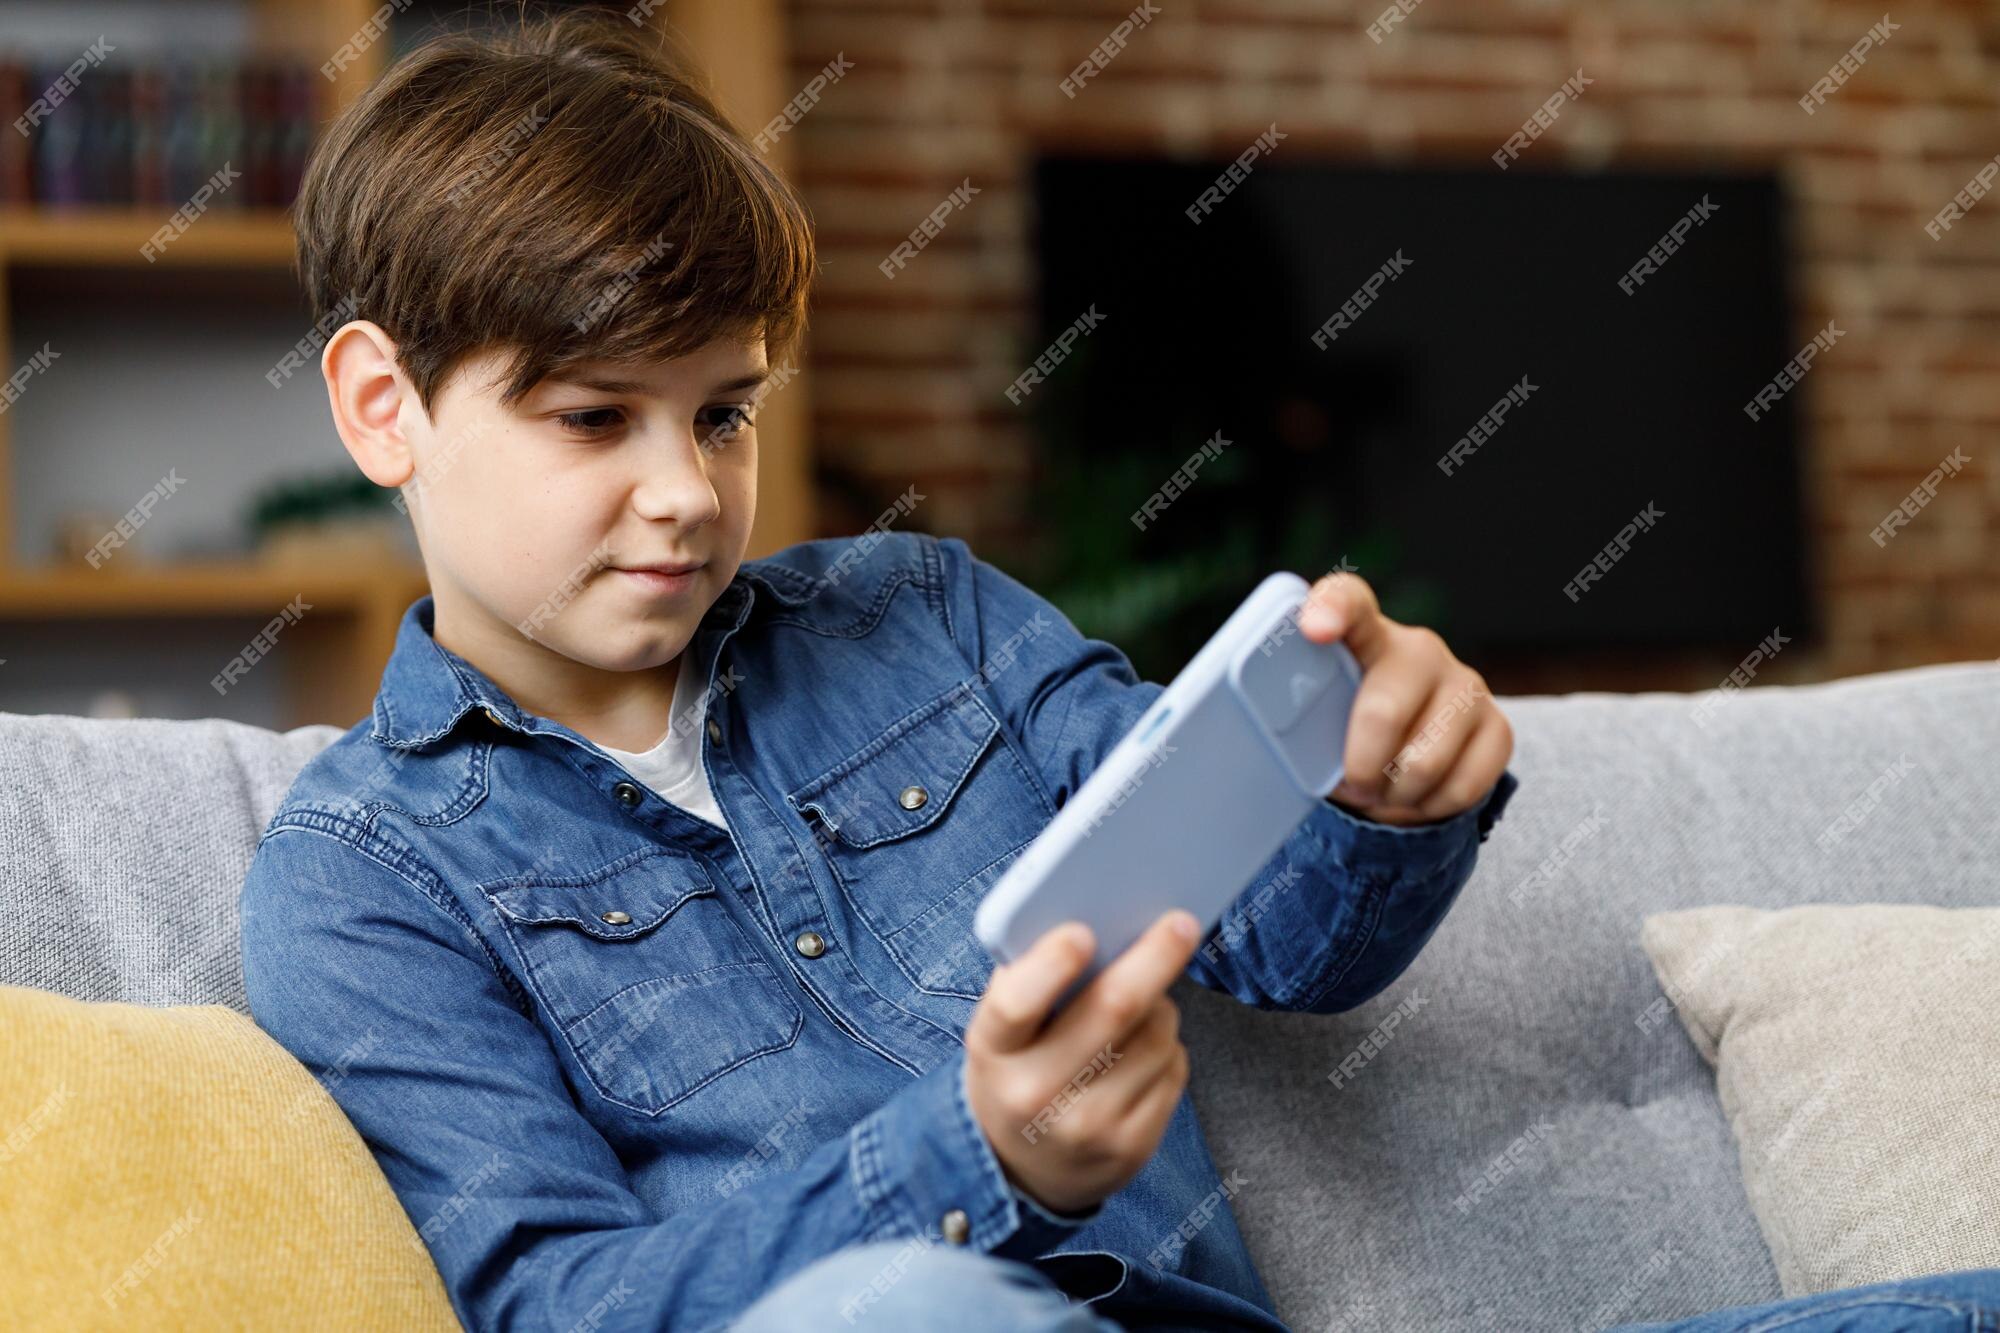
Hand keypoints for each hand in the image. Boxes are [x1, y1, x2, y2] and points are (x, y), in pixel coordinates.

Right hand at [963, 910, 1201, 1214]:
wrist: (1018, 1168)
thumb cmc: (1016, 1069)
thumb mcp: (1001, 1030)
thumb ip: (1032, 977)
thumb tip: (1097, 919)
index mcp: (994, 1051)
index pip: (1016, 1004)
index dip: (1050, 965)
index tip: (1082, 932)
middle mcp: (1036, 1093)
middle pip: (1113, 1009)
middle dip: (1154, 957)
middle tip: (1181, 923)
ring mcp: (1088, 1127)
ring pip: (1156, 1034)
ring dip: (1160, 1005)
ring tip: (1140, 1006)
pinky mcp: (1131, 1147)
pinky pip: (1174, 1068)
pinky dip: (1167, 1047)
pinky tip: (1142, 1052)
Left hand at [1297, 569, 1511, 825]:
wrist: (1408, 750)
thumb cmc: (1345, 729)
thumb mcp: (1318, 719)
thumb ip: (1296, 719)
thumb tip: (1264, 752)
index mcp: (1362, 636)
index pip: (1349, 601)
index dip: (1332, 610)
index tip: (1313, 629)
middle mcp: (1419, 650)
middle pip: (1382, 712)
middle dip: (1360, 768)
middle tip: (1353, 788)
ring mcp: (1466, 685)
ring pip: (1424, 763)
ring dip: (1395, 798)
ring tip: (1384, 792)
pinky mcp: (1499, 726)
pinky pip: (1463, 786)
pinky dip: (1431, 809)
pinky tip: (1418, 796)